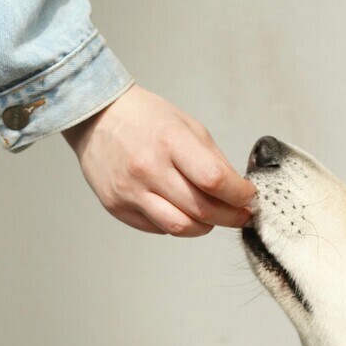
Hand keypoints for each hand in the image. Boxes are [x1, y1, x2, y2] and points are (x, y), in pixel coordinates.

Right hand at [63, 85, 254, 235]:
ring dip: (206, 227)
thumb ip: (214, 160)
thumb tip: (238, 191)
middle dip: (231, 217)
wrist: (96, 117)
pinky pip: (158, 228)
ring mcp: (130, 191)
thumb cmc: (145, 119)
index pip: (214, 179)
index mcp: (170, 141)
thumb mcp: (188, 126)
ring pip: (181, 227)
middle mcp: (148, 168)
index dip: (239, 195)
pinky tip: (181, 209)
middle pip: (202, 210)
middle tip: (241, 215)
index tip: (249, 197)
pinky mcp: (117, 207)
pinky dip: (178, 224)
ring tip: (212, 217)